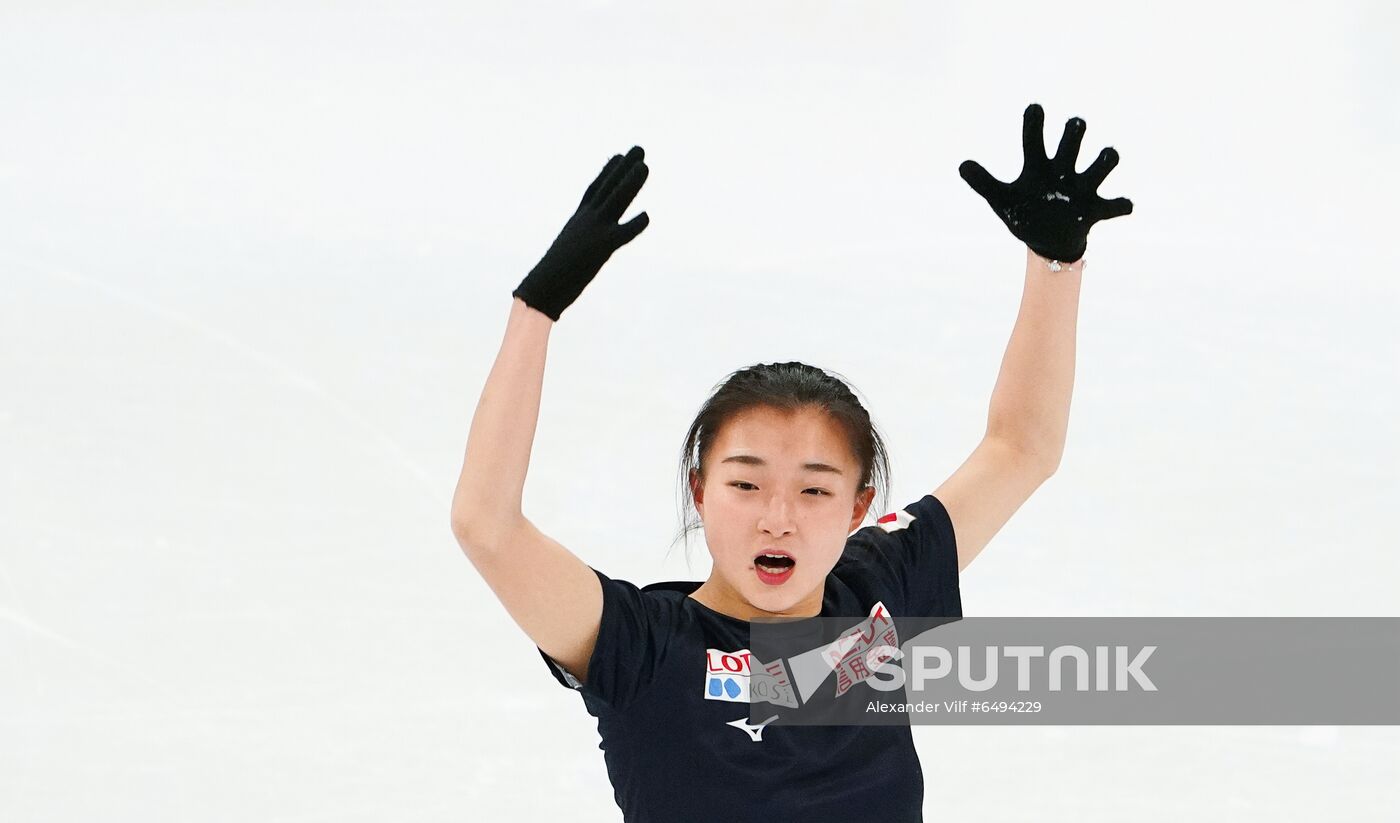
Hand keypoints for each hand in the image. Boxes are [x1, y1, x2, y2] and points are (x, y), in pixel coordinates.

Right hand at [512, 145, 650, 320]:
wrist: (540, 290)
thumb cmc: (549, 279)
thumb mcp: (565, 255)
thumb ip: (575, 247)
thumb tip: (575, 250)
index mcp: (577, 221)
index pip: (595, 191)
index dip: (607, 172)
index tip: (618, 156)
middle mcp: (586, 221)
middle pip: (608, 188)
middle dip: (624, 168)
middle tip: (639, 149)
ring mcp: (594, 232)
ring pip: (616, 201)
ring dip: (631, 183)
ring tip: (645, 166)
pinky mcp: (601, 248)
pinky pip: (622, 234)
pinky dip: (635, 225)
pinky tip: (647, 216)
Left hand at [959, 103, 1131, 264]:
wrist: (1047, 241)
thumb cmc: (1026, 213)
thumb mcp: (1002, 200)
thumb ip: (984, 183)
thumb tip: (962, 165)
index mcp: (1038, 167)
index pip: (1033, 140)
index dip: (1033, 124)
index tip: (1034, 107)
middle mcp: (1062, 171)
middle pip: (1072, 142)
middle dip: (1074, 132)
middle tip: (1075, 125)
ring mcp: (1081, 188)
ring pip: (1101, 165)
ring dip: (1105, 159)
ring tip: (1107, 156)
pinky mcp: (1095, 210)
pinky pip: (1114, 205)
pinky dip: (1122, 205)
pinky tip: (1125, 205)